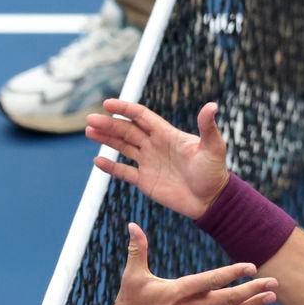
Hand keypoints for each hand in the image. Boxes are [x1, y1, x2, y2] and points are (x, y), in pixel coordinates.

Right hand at [86, 99, 231, 219]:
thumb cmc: (214, 172)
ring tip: (89, 131)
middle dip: (108, 124)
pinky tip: (97, 161)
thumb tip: (212, 106)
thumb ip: (208, 127)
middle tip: (90, 120)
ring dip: (106, 140)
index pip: (141, 116)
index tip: (108, 103)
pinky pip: (124, 172)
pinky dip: (111, 167)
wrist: (212, 201)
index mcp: (166, 134)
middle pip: (127, 130)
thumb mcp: (213, 147)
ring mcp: (149, 163)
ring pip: (122, 147)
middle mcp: (154, 145)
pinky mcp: (146, 181)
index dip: (125, 109)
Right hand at [111, 222, 277, 304]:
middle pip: (230, 298)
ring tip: (272, 297)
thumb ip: (137, 249)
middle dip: (254, 290)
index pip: (213, 280)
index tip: (252, 266)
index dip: (234, 273)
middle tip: (274, 282)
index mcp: (181, 291)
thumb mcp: (132, 276)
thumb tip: (132, 224)